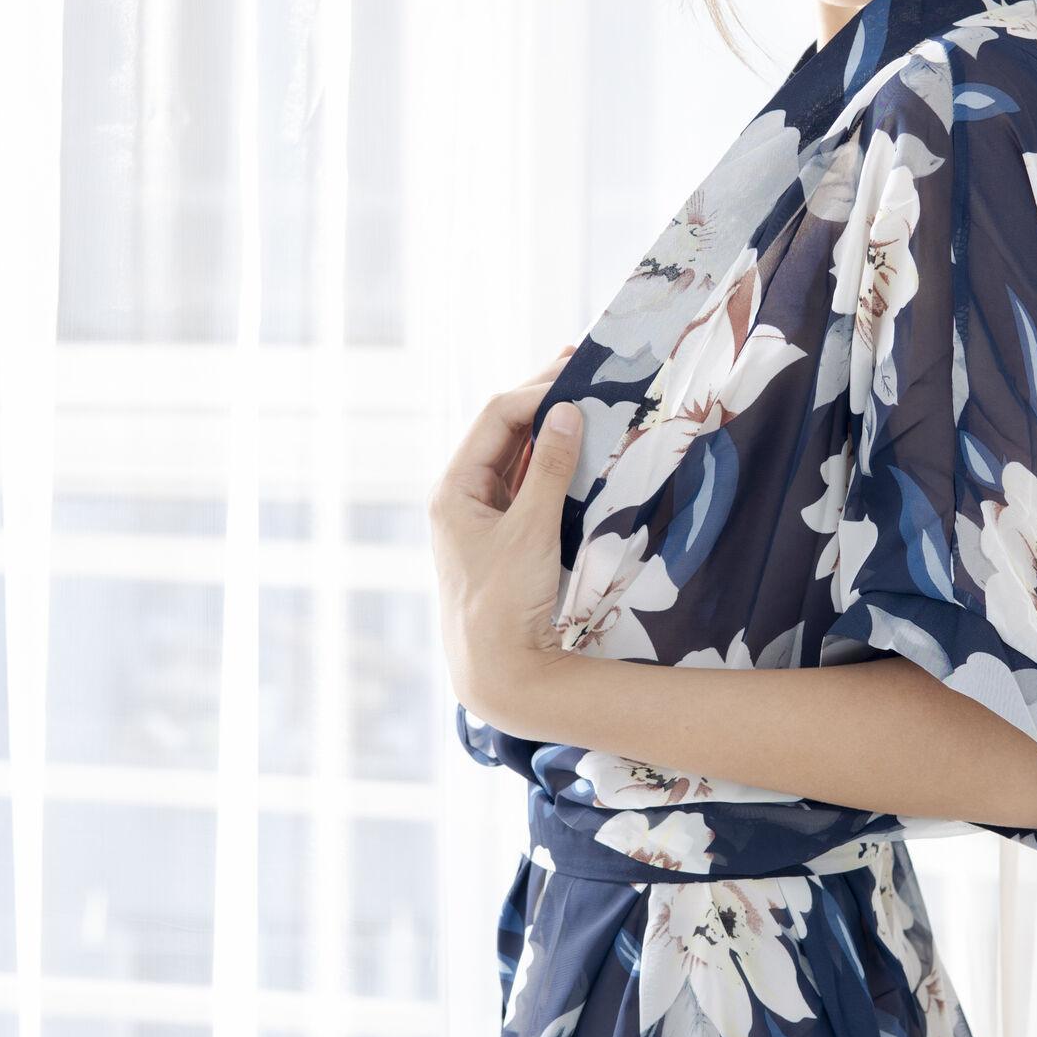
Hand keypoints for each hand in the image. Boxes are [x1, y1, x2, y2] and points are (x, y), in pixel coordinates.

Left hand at [428, 341, 584, 729]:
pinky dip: (552, 462)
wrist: (498, 671)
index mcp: (453, 489)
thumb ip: (550, 470)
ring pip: (516, 456)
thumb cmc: (504, 602)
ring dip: (548, 427)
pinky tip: (577, 446)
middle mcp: (462, 496)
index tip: (577, 381)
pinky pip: (527, 484)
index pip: (495, 419)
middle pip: (503, 432)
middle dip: (540, 399)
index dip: (535, 394)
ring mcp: (482, 516)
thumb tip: (566, 412)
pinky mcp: (504, 536)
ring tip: (583, 394)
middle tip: (579, 364)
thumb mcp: (531, 530)